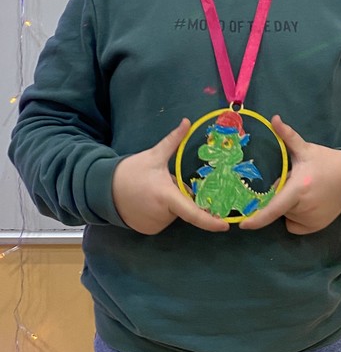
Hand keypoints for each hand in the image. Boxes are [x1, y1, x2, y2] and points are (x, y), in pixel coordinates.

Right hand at [112, 118, 229, 234]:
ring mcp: (155, 225)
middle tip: (165, 182)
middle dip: (181, 196)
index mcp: (167, 196)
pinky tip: (149, 200)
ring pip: (174, 214)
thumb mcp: (154, 155)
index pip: (193, 213)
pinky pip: (164, 220)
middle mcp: (162, 215)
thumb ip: (173, 140)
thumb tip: (187, 121)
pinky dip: (162, 211)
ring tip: (154, 190)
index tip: (225, 225)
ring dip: (171, 204)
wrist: (103, 189)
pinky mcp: (148, 230)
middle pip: (184, 207)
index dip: (210, 221)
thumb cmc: (131, 171)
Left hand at [239, 115, 340, 234]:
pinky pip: (295, 226)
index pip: (274, 208)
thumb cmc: (326, 162)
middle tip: (293, 182)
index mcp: (299, 189)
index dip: (257, 219)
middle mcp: (305, 208)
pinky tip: (307, 204)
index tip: (243, 224)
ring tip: (304, 191)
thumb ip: (288, 136)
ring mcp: (312, 220)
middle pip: (279, 207)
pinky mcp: (317, 227)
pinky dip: (296, 217)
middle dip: (280, 196)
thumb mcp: (306, 149)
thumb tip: (274, 118)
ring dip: (288, 207)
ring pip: (287, 216)